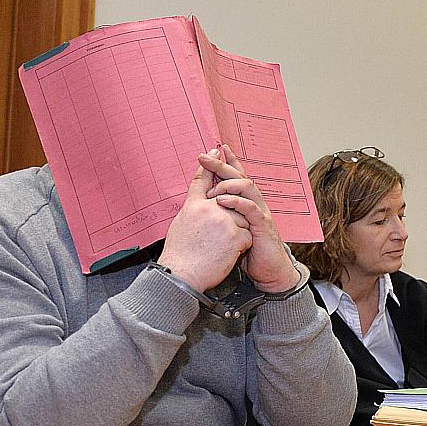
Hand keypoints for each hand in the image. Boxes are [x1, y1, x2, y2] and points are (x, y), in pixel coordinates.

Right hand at [159, 152, 253, 292]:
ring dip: (237, 231)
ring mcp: (223, 221)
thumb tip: (202, 199)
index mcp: (192, 206)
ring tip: (221, 247)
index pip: (202, 180)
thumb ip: (193, 208)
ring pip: (241, 217)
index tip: (217, 149)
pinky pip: (247, 235)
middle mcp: (208, 209)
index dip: (211, 163)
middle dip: (231, 209)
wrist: (182, 277)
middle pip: (228, 197)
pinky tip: (229, 255)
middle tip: (222, 221)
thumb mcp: (181, 224)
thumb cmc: (179, 256)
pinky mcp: (235, 235)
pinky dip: (242, 246)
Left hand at [202, 144, 297, 292]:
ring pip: (248, 188)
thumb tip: (205, 207)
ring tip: (211, 184)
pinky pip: (250, 209)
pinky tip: (222, 200)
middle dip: (223, 165)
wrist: (269, 272)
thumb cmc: (250, 253)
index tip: (216, 149)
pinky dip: (236, 202)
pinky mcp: (263, 226)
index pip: (238, 177)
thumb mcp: (233, 230)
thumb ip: (224, 217)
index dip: (229, 162)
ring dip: (228, 182)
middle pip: (241, 177)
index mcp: (249, 204)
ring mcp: (261, 213)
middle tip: (206, 157)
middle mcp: (256, 204)